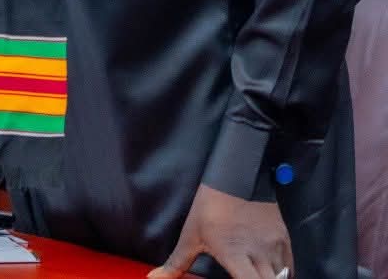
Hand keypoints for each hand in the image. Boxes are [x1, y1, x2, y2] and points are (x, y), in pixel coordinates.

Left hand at [149, 184, 291, 278]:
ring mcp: (274, 246)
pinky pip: (290, 266)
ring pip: (283, 277)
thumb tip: (155, 278)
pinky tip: (269, 274)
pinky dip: (283, 275)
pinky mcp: (285, 239)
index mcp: (234, 255)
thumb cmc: (211, 206)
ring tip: (255, 275)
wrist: (237, 176)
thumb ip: (177, 262)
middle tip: (245, 277)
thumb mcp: (191, 235)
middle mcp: (259, 254)